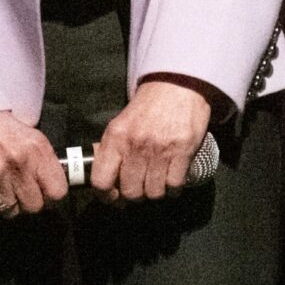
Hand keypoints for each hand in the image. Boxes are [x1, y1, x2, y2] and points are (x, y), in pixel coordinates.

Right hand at [0, 111, 68, 215]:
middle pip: (34, 207)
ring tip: (3, 190)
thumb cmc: (1, 126)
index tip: (46, 194)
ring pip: (10, 211)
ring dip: (7, 204)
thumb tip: (51, 184)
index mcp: (37, 150)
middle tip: (21, 193)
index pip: (57, 191)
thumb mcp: (31, 136)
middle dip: (28, 203)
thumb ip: (43, 161)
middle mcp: (19, 164)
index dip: (52, 196)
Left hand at [89, 77, 214, 200]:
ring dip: (156, 193)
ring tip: (158, 183)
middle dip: (135, 196)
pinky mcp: (183, 151)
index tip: (114, 198)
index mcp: (116, 138)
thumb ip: (112, 150)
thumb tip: (106, 181)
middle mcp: (136, 145)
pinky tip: (173, 180)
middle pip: (131, 192)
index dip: (106, 196)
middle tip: (140, 188)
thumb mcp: (121, 123)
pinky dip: (174, 189)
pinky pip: (175, 185)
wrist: (177, 85)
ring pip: (154, 193)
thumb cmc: (148, 107)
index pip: (101, 181)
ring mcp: (160, 149)